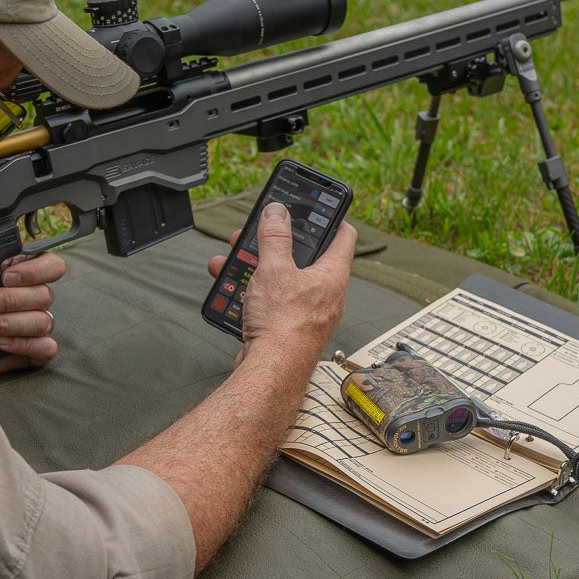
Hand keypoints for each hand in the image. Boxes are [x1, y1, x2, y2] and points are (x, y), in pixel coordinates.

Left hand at [0, 248, 66, 377]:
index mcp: (22, 271)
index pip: (51, 265)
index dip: (35, 271)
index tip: (6, 276)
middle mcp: (32, 296)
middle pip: (44, 295)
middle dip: (8, 301)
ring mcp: (33, 324)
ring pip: (42, 322)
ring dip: (7, 324)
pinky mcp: (30, 350)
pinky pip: (46, 347)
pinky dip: (24, 344)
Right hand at [209, 202, 356, 366]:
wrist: (271, 373)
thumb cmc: (283, 326)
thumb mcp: (274, 270)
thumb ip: (274, 238)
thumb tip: (277, 213)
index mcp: (333, 275)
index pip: (343, 235)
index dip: (331, 216)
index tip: (317, 206)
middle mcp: (326, 294)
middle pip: (307, 257)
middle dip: (279, 243)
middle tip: (260, 233)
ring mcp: (308, 313)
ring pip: (285, 279)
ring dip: (260, 267)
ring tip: (238, 260)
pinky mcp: (289, 329)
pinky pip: (274, 302)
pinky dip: (255, 292)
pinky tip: (235, 290)